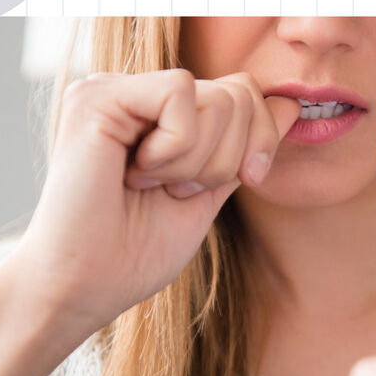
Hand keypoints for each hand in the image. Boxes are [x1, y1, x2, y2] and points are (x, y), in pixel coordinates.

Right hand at [13, 69, 301, 335]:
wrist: (84, 286)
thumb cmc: (135, 253)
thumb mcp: (211, 193)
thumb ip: (245, 147)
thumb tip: (291, 104)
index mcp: (161, 115)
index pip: (244, 93)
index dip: (261, 138)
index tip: (243, 181)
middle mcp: (137, 93)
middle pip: (239, 93)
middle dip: (229, 158)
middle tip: (177, 191)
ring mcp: (115, 89)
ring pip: (216, 95)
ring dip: (198, 161)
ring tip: (152, 185)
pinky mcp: (97, 95)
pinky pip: (179, 93)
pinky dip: (175, 149)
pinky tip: (135, 174)